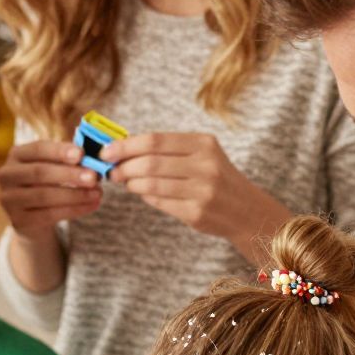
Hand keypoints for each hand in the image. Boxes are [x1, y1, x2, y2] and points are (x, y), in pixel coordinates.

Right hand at [0, 139, 101, 237]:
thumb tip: (92, 159)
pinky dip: (73, 210)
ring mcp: (9, 199)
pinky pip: (49, 215)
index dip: (59, 151)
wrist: (33, 219)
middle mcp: (6, 175)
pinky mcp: (18, 220)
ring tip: (98, 193)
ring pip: (44, 196)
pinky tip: (91, 206)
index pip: (38, 149)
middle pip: (40, 172)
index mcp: (16, 155)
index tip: (81, 154)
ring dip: (75, 194)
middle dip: (69, 174)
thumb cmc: (48, 184)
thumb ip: (68, 161)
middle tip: (94, 177)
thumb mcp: (54, 168)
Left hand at [104, 133, 286, 255]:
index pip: (155, 141)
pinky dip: (146, 196)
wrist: (247, 210)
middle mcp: (205, 165)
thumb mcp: (202, 154)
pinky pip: (160, 203)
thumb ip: (169, 149)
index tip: (107, 151)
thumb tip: (125, 147)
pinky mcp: (196, 213)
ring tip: (125, 182)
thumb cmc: (217, 178)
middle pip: (150, 163)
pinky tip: (143, 192)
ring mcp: (202, 191)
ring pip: (151, 184)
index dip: (126, 146)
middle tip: (111, 171)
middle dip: (124, 166)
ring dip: (131, 183)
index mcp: (204, 144)